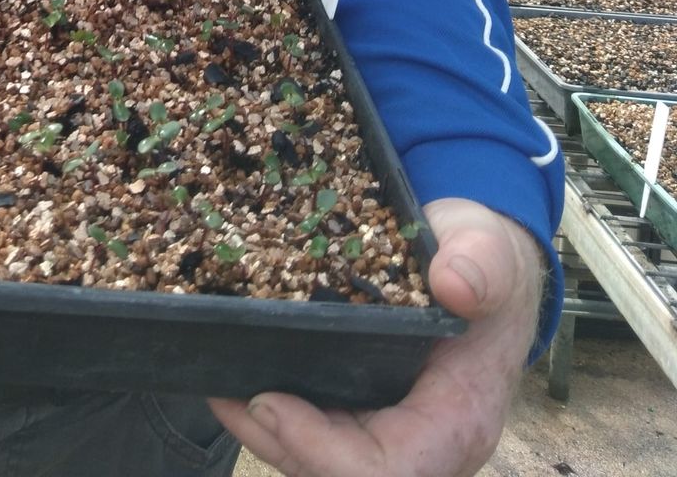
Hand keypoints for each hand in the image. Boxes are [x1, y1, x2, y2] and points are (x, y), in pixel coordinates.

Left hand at [208, 197, 544, 476]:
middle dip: (278, 442)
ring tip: (217, 385)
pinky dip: (273, 410)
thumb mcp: (488, 250)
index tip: (270, 402)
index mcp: (456, 419)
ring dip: (265, 430)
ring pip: (319, 458)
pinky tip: (235, 373)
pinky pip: (316, 429)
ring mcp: (387, 429)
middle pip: (340, 472)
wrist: (478, 264)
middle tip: (223, 392)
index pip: (390, 470)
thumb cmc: (484, 260)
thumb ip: (480, 266)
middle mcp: (418, 440)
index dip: (322, 451)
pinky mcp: (361, 409)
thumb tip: (453, 284)